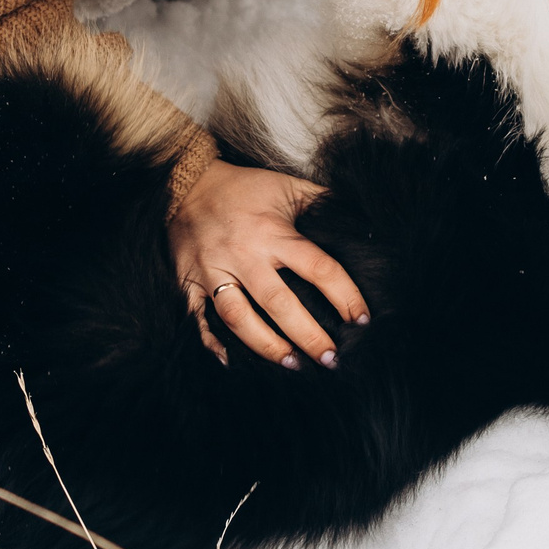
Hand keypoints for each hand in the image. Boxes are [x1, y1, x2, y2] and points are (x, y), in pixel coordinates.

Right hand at [170, 160, 369, 368]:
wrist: (188, 183)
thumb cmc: (245, 188)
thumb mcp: (287, 187)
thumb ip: (322, 203)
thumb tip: (360, 222)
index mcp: (273, 232)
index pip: (318, 268)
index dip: (344, 295)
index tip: (361, 318)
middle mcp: (244, 255)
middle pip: (279, 303)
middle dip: (308, 335)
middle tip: (331, 359)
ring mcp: (212, 269)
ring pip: (239, 317)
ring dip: (266, 346)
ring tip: (292, 365)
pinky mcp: (188, 280)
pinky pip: (197, 318)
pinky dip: (211, 342)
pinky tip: (230, 362)